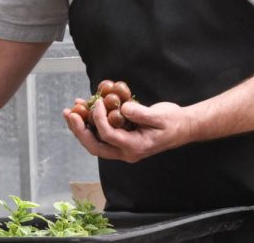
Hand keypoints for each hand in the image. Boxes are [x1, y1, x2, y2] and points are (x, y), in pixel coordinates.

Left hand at [62, 99, 194, 162]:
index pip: (109, 136)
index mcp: (135, 147)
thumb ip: (141, 114)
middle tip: (70, 114)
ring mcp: (122, 146)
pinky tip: (84, 107)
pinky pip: (101, 134)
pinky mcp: (121, 138)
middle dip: (79, 130)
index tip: (98, 102)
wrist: (182, 126)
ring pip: (95, 142)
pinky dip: (90, 122)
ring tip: (71, 110)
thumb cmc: (173, 121)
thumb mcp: (160, 116)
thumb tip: (123, 108)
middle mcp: (125, 151)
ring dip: (81, 127)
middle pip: (95, 146)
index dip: (99, 119)